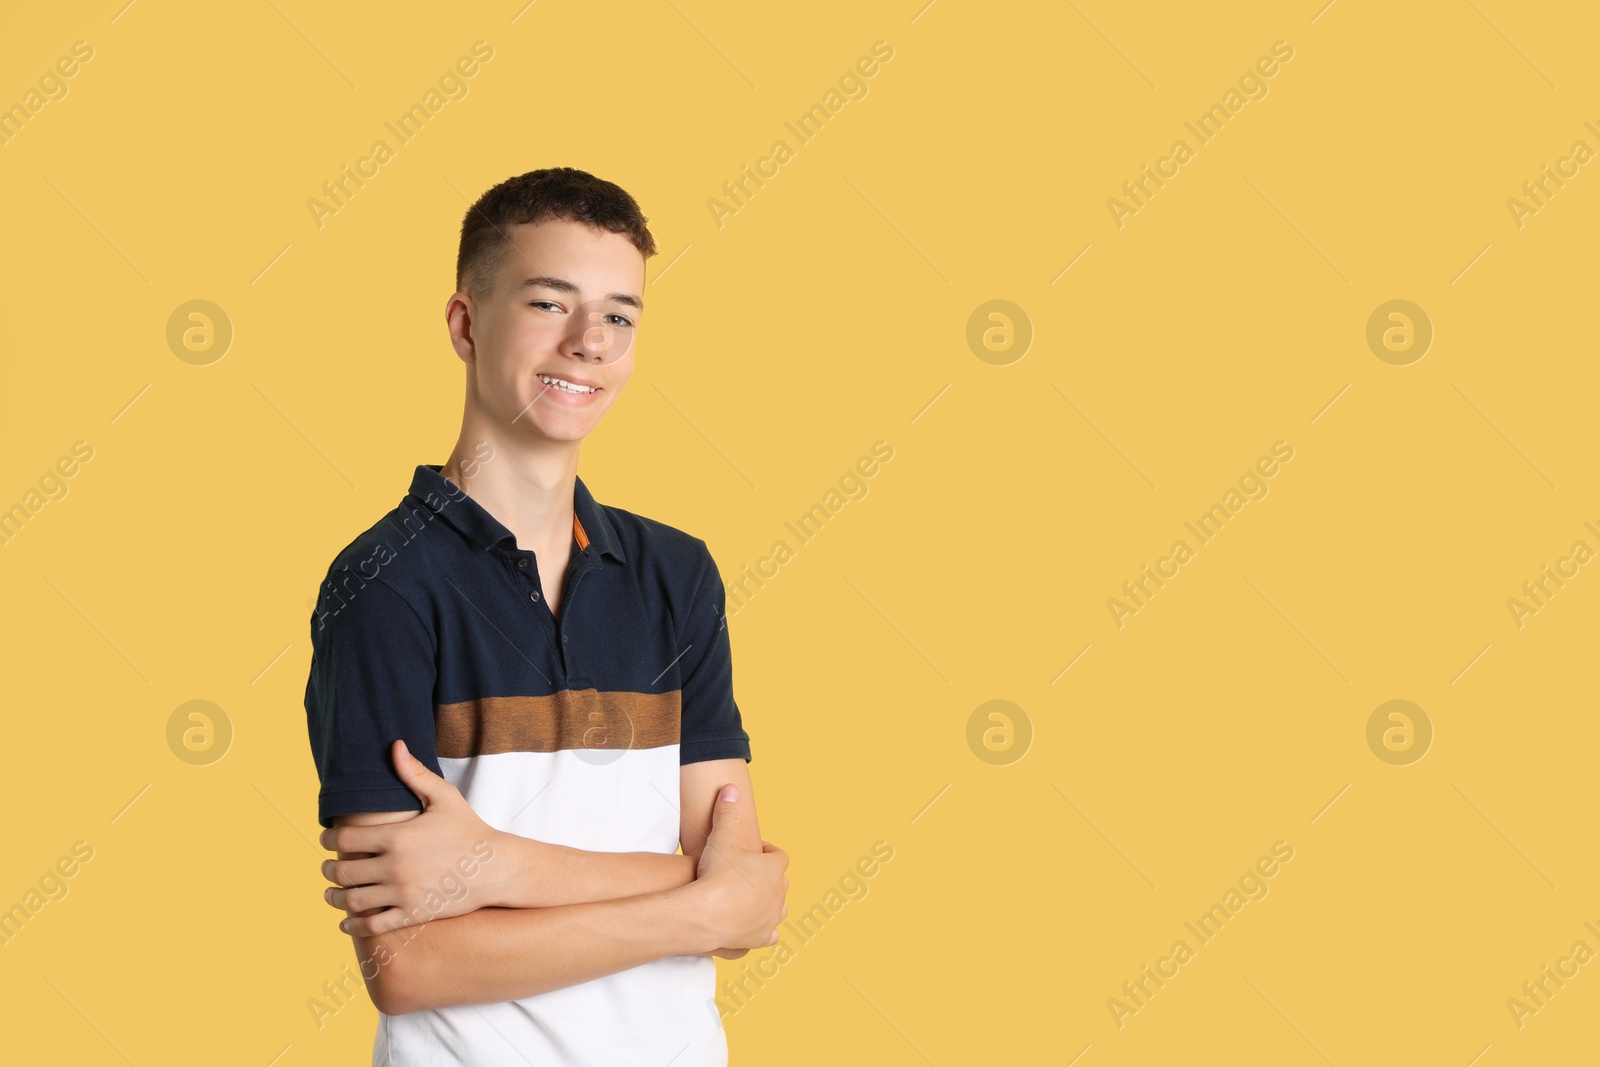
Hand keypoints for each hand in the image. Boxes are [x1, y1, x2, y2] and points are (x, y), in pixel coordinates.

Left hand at [319, 739, 508, 936]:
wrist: (495, 867)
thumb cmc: (469, 829)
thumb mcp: (444, 797)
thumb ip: (414, 773)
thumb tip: (395, 745)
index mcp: (397, 837)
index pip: (346, 840)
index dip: (328, 840)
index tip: (325, 841)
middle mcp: (395, 867)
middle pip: (343, 871)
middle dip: (328, 869)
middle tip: (326, 867)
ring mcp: (403, 893)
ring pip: (352, 900)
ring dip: (334, 897)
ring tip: (330, 893)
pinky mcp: (412, 914)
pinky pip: (373, 926)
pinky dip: (353, 926)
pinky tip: (346, 922)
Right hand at [689, 785, 787, 952]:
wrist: (706, 914)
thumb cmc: (716, 874)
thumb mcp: (721, 837)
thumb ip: (727, 812)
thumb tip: (731, 788)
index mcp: (775, 868)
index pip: (779, 856)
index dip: (767, 853)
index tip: (754, 852)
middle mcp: (779, 894)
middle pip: (780, 882)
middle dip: (767, 877)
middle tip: (748, 875)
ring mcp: (772, 917)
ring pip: (779, 908)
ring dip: (768, 903)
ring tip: (751, 899)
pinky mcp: (762, 938)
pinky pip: (771, 935)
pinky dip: (764, 930)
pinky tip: (753, 926)